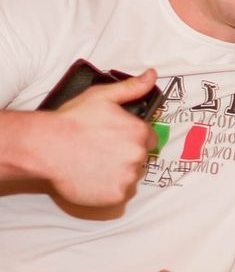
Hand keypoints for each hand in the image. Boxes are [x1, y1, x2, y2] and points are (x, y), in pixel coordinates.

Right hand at [40, 70, 157, 206]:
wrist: (44, 147)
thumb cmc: (71, 121)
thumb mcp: (102, 96)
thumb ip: (132, 88)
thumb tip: (152, 75)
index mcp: (139, 132)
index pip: (149, 140)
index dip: (133, 139)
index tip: (116, 139)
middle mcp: (138, 156)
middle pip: (140, 159)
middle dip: (125, 155)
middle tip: (100, 151)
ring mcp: (127, 178)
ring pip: (130, 177)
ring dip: (118, 173)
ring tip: (94, 164)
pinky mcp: (115, 196)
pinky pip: (119, 194)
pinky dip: (108, 189)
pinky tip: (92, 178)